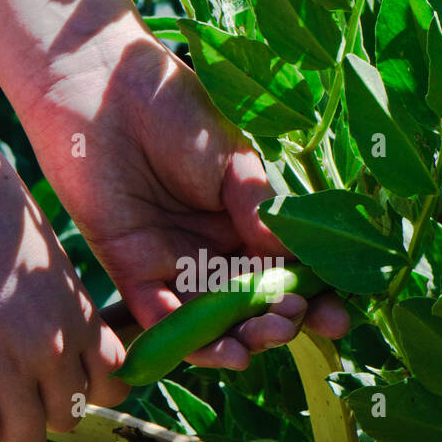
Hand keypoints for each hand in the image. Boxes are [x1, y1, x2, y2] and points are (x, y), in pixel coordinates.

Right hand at [0, 85, 125, 441]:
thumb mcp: (49, 262)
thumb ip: (65, 308)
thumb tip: (66, 343)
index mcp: (79, 318)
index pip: (112, 386)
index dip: (87, 392)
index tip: (60, 382)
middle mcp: (51, 349)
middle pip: (69, 420)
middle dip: (42, 413)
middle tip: (10, 392)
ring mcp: (4, 365)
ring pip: (27, 441)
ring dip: (6, 433)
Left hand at [19, 29, 349, 371]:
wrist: (103, 91)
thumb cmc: (174, 111)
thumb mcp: (233, 157)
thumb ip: (259, 207)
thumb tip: (294, 258)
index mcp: (248, 221)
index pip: (287, 270)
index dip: (313, 298)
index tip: (338, 318)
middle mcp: (214, 249)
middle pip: (252, 303)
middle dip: (277, 322)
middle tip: (293, 325)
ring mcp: (175, 262)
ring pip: (211, 320)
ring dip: (236, 340)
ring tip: (257, 346)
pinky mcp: (132, 268)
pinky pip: (160, 316)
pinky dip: (186, 338)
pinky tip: (217, 349)